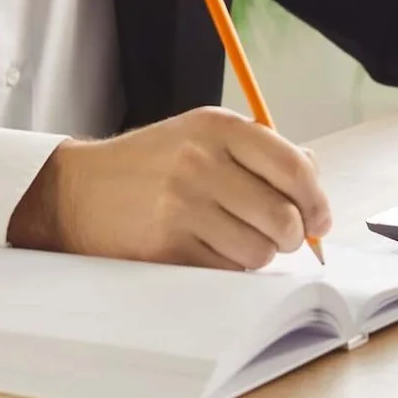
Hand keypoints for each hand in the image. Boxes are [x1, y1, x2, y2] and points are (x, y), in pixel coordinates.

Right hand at [7, 107, 333, 269]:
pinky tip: (207, 249)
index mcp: (218, 128)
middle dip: (290, 236)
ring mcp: (182, 205)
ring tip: (235, 240)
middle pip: (283, 216)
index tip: (319, 219)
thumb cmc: (149, 165)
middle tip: (279, 237)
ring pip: (258, 251)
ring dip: (257, 254)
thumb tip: (315, 180)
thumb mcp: (201, 136)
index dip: (317, 201)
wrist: (78, 190)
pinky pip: (226, 270)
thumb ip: (260, 151)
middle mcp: (201, 162)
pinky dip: (227, 268)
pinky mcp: (168, 245)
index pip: (293, 167)